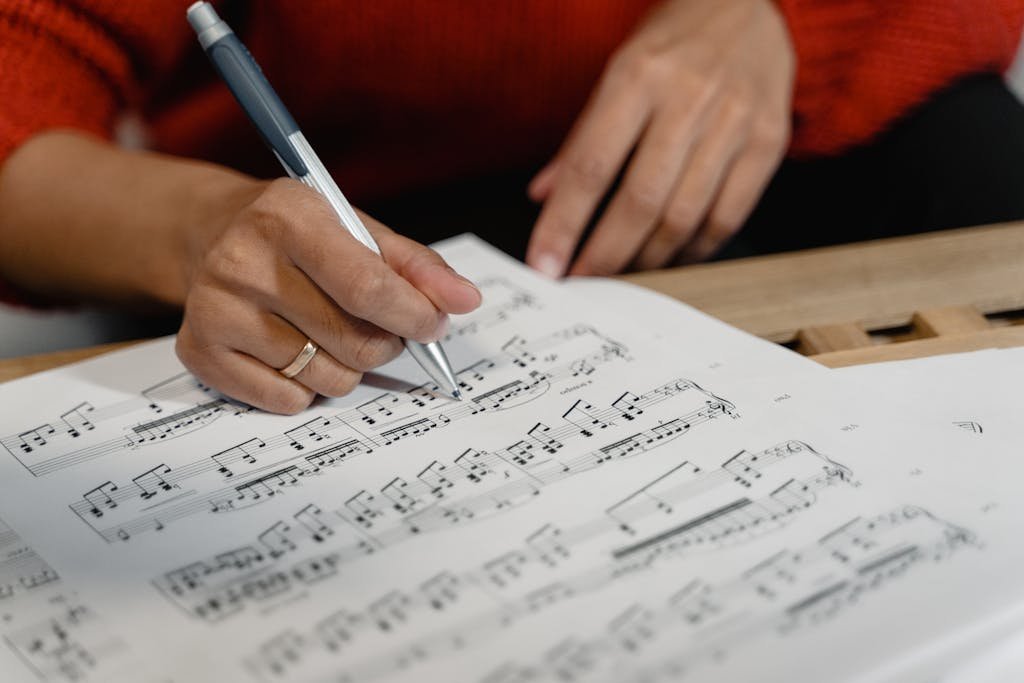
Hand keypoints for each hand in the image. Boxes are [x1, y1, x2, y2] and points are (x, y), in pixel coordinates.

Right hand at [175, 179, 481, 413]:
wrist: (211, 234)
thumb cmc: (299, 235)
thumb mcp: (357, 229)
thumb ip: (416, 266)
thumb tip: (465, 300)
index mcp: (288, 217)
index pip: (367, 287)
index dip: (414, 316)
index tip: (433, 325)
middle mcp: (242, 262)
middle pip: (354, 341)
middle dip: (386, 344)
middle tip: (382, 329)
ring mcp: (215, 310)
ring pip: (327, 378)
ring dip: (347, 367)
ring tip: (329, 333)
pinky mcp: (199, 352)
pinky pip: (288, 401)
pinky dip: (306, 387)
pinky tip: (293, 350)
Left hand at [526, 0, 793, 275]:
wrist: (750, 4)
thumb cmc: (673, 43)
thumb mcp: (617, 72)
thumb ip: (582, 138)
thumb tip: (543, 197)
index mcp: (638, 77)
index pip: (591, 167)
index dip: (564, 224)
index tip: (545, 264)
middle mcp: (689, 99)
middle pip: (640, 201)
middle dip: (606, 254)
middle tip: (584, 280)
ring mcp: (735, 122)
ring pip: (685, 216)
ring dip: (648, 258)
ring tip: (625, 273)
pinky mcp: (770, 141)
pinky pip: (728, 215)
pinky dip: (695, 248)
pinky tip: (673, 256)